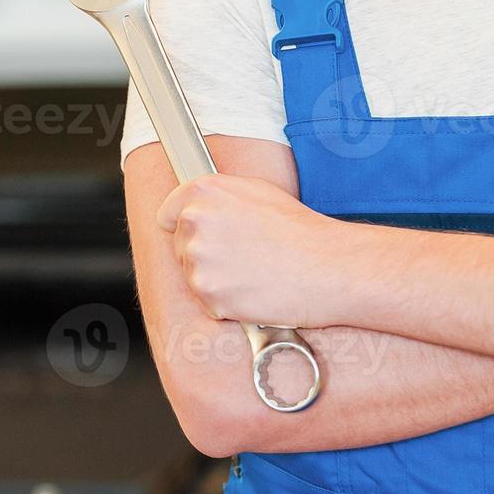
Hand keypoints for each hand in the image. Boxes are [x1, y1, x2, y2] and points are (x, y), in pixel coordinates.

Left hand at [156, 174, 339, 329]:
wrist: (325, 266)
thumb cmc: (299, 230)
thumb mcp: (257, 191)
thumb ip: (219, 196)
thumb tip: (196, 206)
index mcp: (203, 192)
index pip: (168, 215)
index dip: (185, 228)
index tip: (202, 236)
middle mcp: (195, 222)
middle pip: (181, 247)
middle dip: (206, 254)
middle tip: (243, 256)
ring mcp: (199, 259)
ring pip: (193, 276)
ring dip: (216, 279)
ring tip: (252, 272)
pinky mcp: (209, 293)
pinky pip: (208, 302)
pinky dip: (227, 302)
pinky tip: (253, 289)